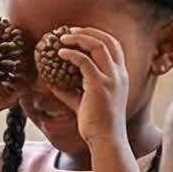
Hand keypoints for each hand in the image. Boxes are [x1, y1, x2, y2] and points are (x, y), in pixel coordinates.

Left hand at [41, 26, 129, 147]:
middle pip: (107, 39)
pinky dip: (71, 54)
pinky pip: (84, 61)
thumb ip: (70, 91)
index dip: (96, 35)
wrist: (106, 140)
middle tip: (68, 31)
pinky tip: (60, 54)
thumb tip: (52, 83)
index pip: (113, 45)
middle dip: (87, 31)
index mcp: (120, 75)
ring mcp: (112, 78)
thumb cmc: (96, 124)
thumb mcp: (82, 103)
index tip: (78, 34)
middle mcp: (119, 74)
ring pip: (97, 45)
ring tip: (62, 39)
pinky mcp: (100, 85)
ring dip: (78, 38)